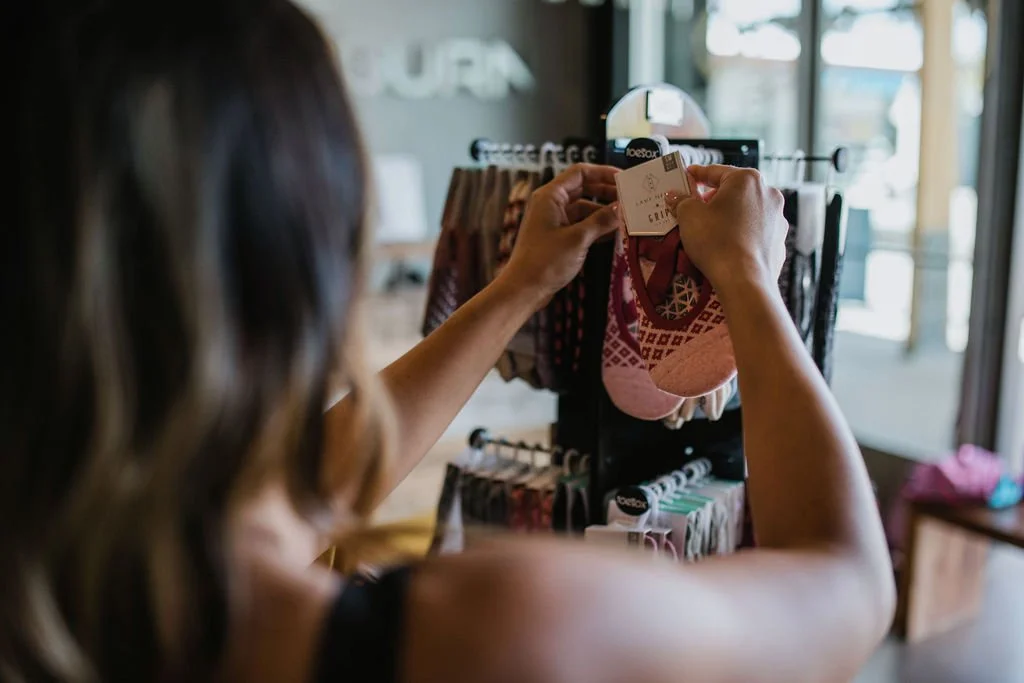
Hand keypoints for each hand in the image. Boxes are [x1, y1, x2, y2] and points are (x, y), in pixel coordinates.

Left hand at [502, 164, 620, 302]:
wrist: (524, 289)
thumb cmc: (545, 261)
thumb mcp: (578, 239)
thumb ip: (601, 221)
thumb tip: (621, 208)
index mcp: (550, 196)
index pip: (580, 173)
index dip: (603, 172)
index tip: (624, 179)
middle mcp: (550, 204)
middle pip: (583, 189)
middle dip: (606, 192)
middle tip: (629, 198)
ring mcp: (553, 221)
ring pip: (583, 209)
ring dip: (603, 212)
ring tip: (625, 218)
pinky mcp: (556, 237)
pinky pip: (580, 225)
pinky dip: (595, 227)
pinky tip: (613, 234)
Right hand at [666, 165, 786, 293]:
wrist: (744, 280)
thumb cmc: (718, 242)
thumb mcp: (688, 216)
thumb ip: (681, 201)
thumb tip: (675, 196)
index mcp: (746, 179)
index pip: (716, 171)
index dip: (697, 174)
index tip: (686, 177)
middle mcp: (767, 193)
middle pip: (734, 190)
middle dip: (713, 198)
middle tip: (695, 208)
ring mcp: (776, 217)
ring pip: (746, 210)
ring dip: (729, 215)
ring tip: (710, 229)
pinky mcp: (778, 240)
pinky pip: (755, 230)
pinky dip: (741, 233)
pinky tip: (727, 244)